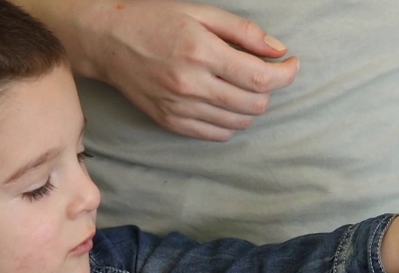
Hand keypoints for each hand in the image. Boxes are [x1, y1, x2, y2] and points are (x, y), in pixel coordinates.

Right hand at [48, 0, 298, 140]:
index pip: (261, 78)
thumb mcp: (200, 12)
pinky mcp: (171, 122)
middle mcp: (191, 84)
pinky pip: (217, 135)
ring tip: (243, 86)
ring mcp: (180, 108)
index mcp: (201, 52)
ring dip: (252, 107)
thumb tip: (278, 51)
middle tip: (266, 72)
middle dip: (271, 90)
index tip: (292, 64)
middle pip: (255, 105)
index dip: (287, 74)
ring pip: (239, 123)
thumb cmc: (153, 20)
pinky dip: (231, 122)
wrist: (106, 42)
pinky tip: (225, 102)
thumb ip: (243, 32)